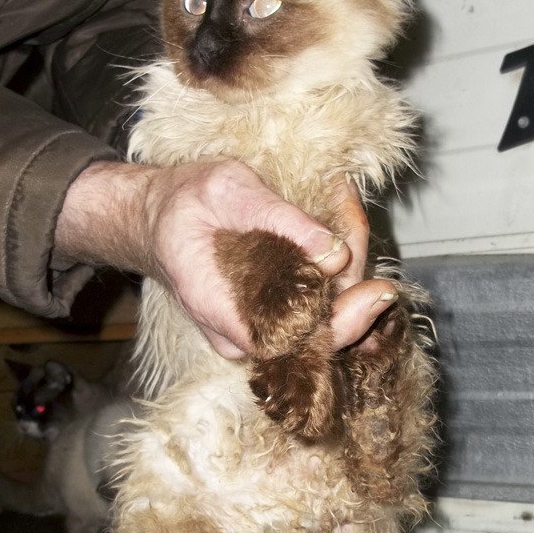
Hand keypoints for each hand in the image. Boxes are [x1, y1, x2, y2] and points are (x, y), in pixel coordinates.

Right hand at [55, 159, 396, 357]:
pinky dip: (339, 261)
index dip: (342, 321)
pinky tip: (340, 216)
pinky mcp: (274, 313)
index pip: (294, 341)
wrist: (157, 217)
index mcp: (221, 312)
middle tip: (353, 215)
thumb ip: (280, 220)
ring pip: (327, 314)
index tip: (376, 289)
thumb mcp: (226, 191)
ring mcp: (260, 327)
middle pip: (322, 330)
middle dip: (354, 275)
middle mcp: (244, 333)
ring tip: (344, 201)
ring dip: (349, 261)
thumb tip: (336, 253)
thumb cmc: (183, 202)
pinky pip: (320, 301)